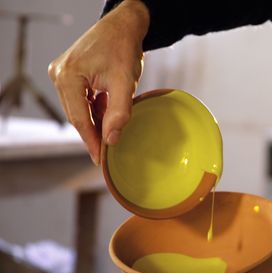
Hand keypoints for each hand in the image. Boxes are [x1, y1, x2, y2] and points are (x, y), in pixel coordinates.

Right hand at [48, 0, 149, 163]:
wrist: (123, 26)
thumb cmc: (123, 49)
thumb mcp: (125, 82)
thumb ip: (119, 112)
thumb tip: (112, 140)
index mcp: (68, 76)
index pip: (79, 118)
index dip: (91, 141)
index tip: (101, 160)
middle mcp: (59, 74)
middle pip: (77, 114)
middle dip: (93, 134)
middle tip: (107, 154)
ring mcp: (62, 73)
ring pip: (79, 109)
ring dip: (95, 122)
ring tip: (110, 136)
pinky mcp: (69, 74)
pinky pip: (81, 100)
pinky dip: (95, 110)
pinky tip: (107, 116)